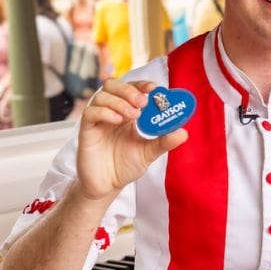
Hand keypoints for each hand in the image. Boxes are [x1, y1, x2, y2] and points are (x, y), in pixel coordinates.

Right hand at [75, 80, 188, 201]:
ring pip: (101, 96)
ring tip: (133, 115)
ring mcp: (97, 121)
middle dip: (129, 89)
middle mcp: (110, 112)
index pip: (131, 89)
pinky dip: (104, 112)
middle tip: (143, 102)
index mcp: (126, 113)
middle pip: (113, 86)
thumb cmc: (125, 167)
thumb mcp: (149, 153)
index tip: (153, 88)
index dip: (140, 84)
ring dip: (119, 101)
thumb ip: (164, 142)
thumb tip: (183, 132)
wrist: (107, 186)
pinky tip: (118, 121)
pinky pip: (90, 113)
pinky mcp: (87, 131)